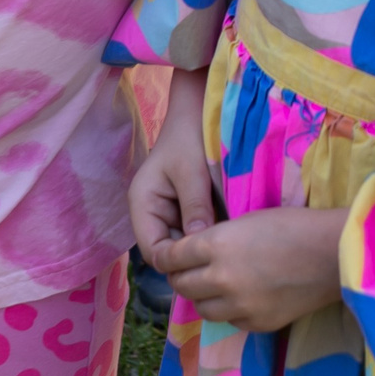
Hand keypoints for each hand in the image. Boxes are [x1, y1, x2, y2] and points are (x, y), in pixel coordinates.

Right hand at [130, 78, 213, 268]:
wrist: (200, 113)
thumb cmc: (190, 136)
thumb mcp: (192, 171)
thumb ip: (194, 207)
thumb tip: (200, 245)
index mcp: (143, 205)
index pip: (154, 252)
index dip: (178, 263)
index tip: (209, 262)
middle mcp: (153, 215)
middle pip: (169, 253)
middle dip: (194, 257)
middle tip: (225, 260)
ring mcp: (170, 214)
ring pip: (185, 246)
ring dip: (204, 248)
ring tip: (230, 250)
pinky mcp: (188, 212)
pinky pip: (197, 234)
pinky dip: (211, 237)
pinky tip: (231, 238)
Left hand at [157, 208, 349, 331]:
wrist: (335, 254)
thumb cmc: (293, 226)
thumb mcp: (245, 221)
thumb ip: (214, 239)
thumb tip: (191, 254)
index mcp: (216, 245)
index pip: (170, 258)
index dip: (165, 256)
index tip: (167, 256)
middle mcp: (222, 279)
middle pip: (181, 285)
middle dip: (180, 276)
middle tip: (187, 270)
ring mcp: (240, 306)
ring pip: (201, 308)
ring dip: (202, 296)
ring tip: (212, 285)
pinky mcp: (258, 324)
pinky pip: (229, 320)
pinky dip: (228, 309)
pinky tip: (240, 297)